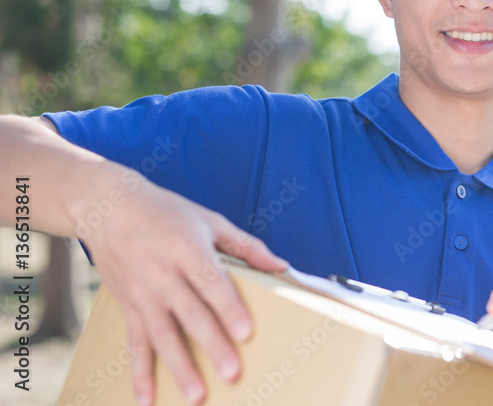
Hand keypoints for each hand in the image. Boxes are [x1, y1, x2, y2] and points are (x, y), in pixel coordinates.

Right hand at [79, 163, 287, 404]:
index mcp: (187, 249)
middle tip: (231, 373)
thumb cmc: (166, 212)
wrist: (108, 208)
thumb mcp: (209, 220)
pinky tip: (147, 400)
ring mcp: (143, 294)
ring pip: (162, 336)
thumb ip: (246, 246)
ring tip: (196, 396)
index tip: (246, 333)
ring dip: (179, 368)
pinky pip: (134, 345)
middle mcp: (163, 274)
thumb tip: (281, 267)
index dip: (229, 308)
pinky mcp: (128, 307)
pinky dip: (139, 374)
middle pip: (191, 315)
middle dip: (212, 345)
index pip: (211, 283)